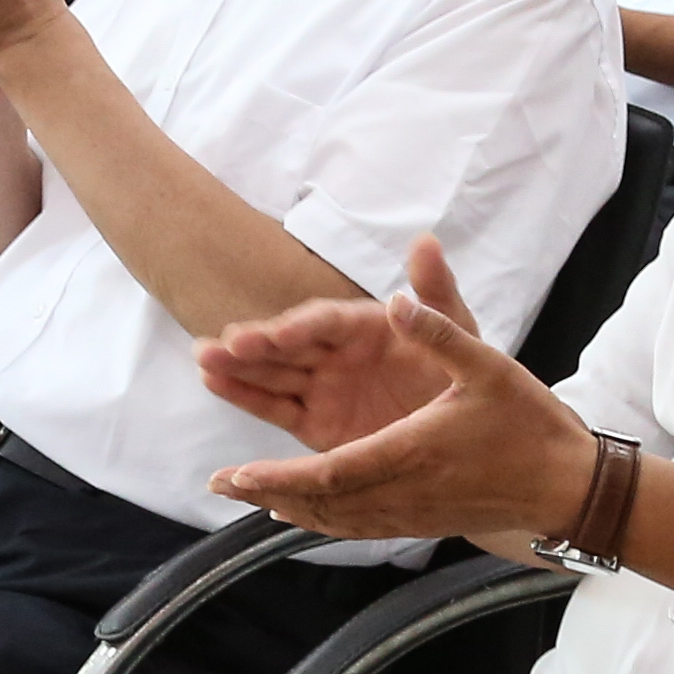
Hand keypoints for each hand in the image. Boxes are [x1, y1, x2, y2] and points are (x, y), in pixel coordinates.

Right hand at [198, 231, 484, 452]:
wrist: (469, 433)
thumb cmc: (464, 374)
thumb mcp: (459, 332)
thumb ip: (436, 293)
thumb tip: (425, 241)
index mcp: (366, 326)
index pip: (327, 322)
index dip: (302, 325)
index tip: (280, 332)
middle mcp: (338, 353)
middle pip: (289, 346)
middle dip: (255, 346)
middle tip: (223, 346)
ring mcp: (323, 387)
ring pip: (273, 374)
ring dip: (237, 367)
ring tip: (204, 360)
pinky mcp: (315, 423)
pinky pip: (276, 408)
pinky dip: (246, 397)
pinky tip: (214, 383)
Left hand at [203, 236, 598, 543]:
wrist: (569, 487)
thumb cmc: (530, 423)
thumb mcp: (490, 364)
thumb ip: (441, 330)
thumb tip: (398, 296)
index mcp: (412, 450)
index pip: (329, 472)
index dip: (277, 477)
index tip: (235, 473)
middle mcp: (404, 490)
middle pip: (320, 502)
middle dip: (266, 493)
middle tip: (219, 485)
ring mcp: (412, 513)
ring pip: (336, 519)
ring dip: (286, 508)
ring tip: (247, 497)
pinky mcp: (422, 522)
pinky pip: (359, 527)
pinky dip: (321, 520)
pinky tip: (299, 515)